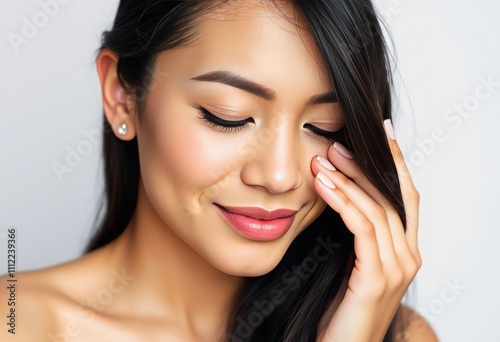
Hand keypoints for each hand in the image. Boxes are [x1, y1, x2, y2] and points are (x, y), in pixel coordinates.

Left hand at [311, 121, 420, 341]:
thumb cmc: (339, 308)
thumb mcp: (347, 263)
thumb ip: (352, 233)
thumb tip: (335, 193)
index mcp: (403, 251)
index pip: (404, 197)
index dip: (395, 164)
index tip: (380, 135)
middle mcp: (408, 256)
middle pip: (393, 198)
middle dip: (367, 167)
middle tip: (338, 144)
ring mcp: (396, 269)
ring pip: (378, 210)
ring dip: (350, 180)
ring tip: (324, 160)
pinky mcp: (377, 279)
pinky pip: (363, 230)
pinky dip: (344, 204)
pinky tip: (325, 186)